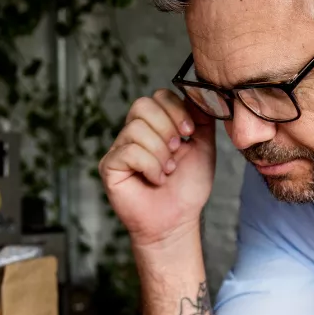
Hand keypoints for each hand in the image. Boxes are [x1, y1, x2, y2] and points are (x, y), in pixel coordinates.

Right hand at [98, 89, 215, 246]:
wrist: (177, 220)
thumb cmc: (187, 187)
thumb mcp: (203, 147)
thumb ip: (202, 119)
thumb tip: (199, 93)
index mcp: (155, 125)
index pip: (158, 96)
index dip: (176, 109)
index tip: (190, 132)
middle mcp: (134, 133)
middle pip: (143, 105)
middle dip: (167, 128)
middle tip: (178, 151)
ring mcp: (119, 148)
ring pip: (136, 129)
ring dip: (161, 153)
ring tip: (168, 171)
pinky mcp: (110, 166)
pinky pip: (129, 151)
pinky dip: (150, 166)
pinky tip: (156, 179)